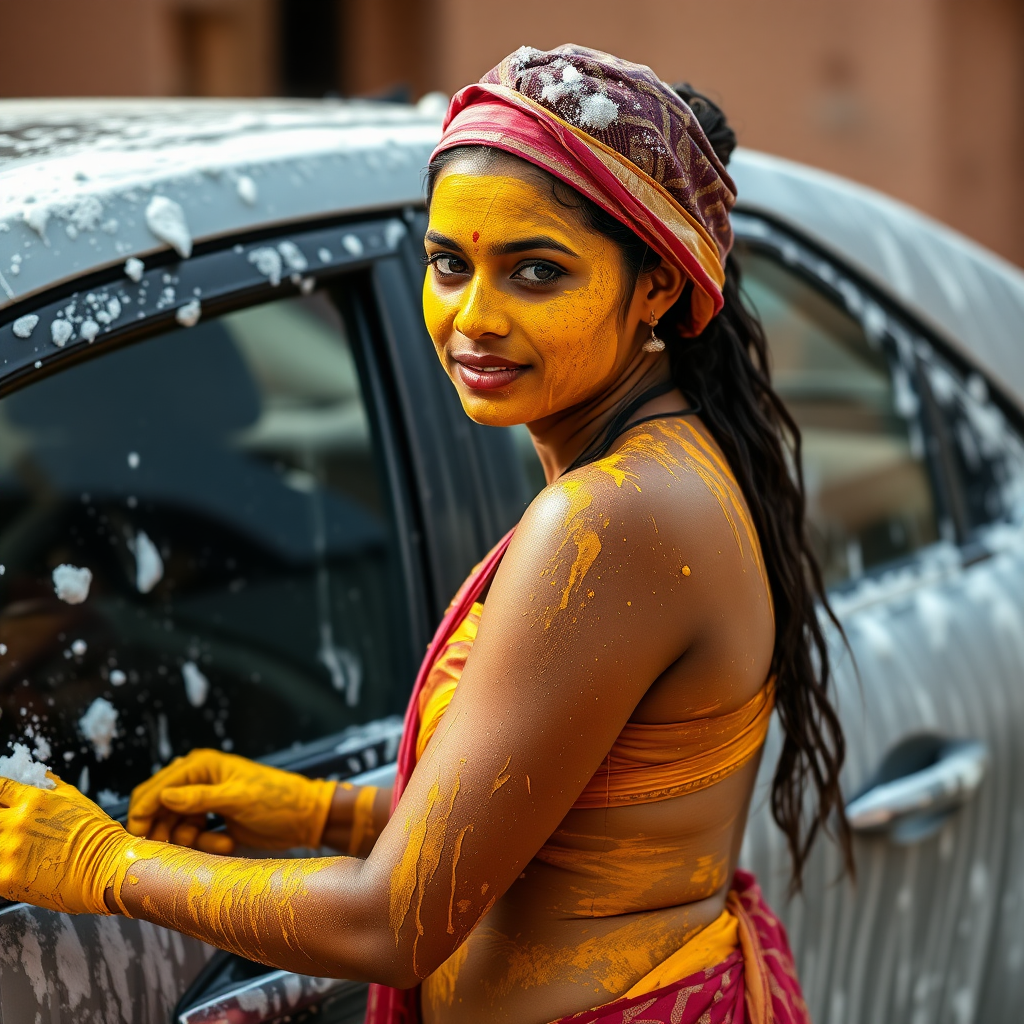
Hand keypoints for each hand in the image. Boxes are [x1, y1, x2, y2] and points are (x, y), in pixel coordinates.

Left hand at [0, 774, 137, 914]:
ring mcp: (8, 852)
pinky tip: (15, 867)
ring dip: (0, 842)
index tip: (0, 797)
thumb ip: (52, 786)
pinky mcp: (6, 878)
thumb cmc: (96, 833)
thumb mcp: (75, 798)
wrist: (106, 866)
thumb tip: (40, 778)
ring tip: (12, 847)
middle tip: (8, 825)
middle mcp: (16, 823)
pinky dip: (2, 867)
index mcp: (32, 801)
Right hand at [127, 749, 335, 854]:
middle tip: (175, 851)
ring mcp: (202, 802)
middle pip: (158, 810)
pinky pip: (191, 837)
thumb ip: (200, 798)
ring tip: (221, 844)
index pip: (156, 788)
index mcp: (200, 766)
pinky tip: (227, 844)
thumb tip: (163, 796)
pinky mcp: (211, 821)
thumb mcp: (238, 797)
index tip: (140, 839)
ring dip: (190, 841)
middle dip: (165, 832)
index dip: (143, 813)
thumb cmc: (276, 799)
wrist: (303, 818)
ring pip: (174, 828)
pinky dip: (203, 845)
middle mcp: (196, 781)